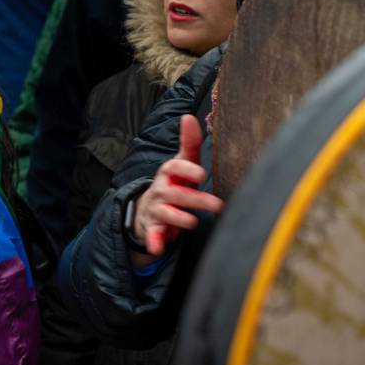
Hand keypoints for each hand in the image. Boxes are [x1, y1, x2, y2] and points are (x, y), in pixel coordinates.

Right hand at [131, 115, 222, 260]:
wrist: (147, 209)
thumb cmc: (173, 183)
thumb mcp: (180, 163)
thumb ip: (188, 143)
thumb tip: (189, 117)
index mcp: (169, 173)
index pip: (174, 167)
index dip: (186, 170)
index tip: (201, 174)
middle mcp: (160, 190)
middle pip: (175, 193)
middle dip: (194, 199)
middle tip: (217, 205)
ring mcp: (155, 209)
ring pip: (166, 213)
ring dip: (177, 218)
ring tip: (192, 223)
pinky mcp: (152, 228)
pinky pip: (152, 235)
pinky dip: (154, 241)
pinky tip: (158, 247)